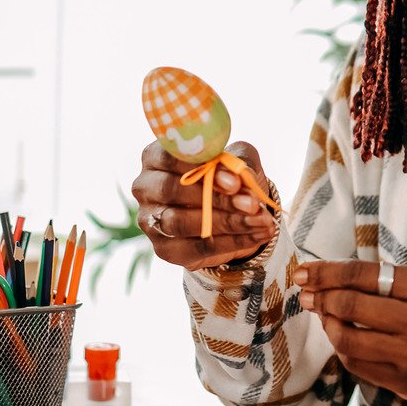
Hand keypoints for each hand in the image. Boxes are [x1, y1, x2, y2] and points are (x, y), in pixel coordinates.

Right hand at [133, 140, 277, 269]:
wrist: (232, 212)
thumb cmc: (228, 177)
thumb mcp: (237, 161)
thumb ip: (236, 163)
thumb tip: (234, 178)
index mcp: (156, 157)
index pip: (170, 157)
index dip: (201, 168)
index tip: (234, 181)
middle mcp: (146, 187)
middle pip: (172, 190)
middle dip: (216, 198)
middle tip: (252, 204)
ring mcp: (150, 220)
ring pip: (181, 222)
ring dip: (226, 222)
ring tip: (260, 221)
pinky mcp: (164, 248)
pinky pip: (195, 248)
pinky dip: (231, 243)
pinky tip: (257, 235)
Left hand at [294, 261, 406, 401]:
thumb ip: (387, 281)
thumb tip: (334, 280)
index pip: (363, 275)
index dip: (327, 273)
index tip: (306, 272)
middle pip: (351, 306)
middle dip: (322, 297)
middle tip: (308, 293)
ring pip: (348, 340)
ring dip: (329, 326)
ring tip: (326, 316)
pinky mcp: (403, 382)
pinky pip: (359, 366)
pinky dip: (344, 350)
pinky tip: (343, 339)